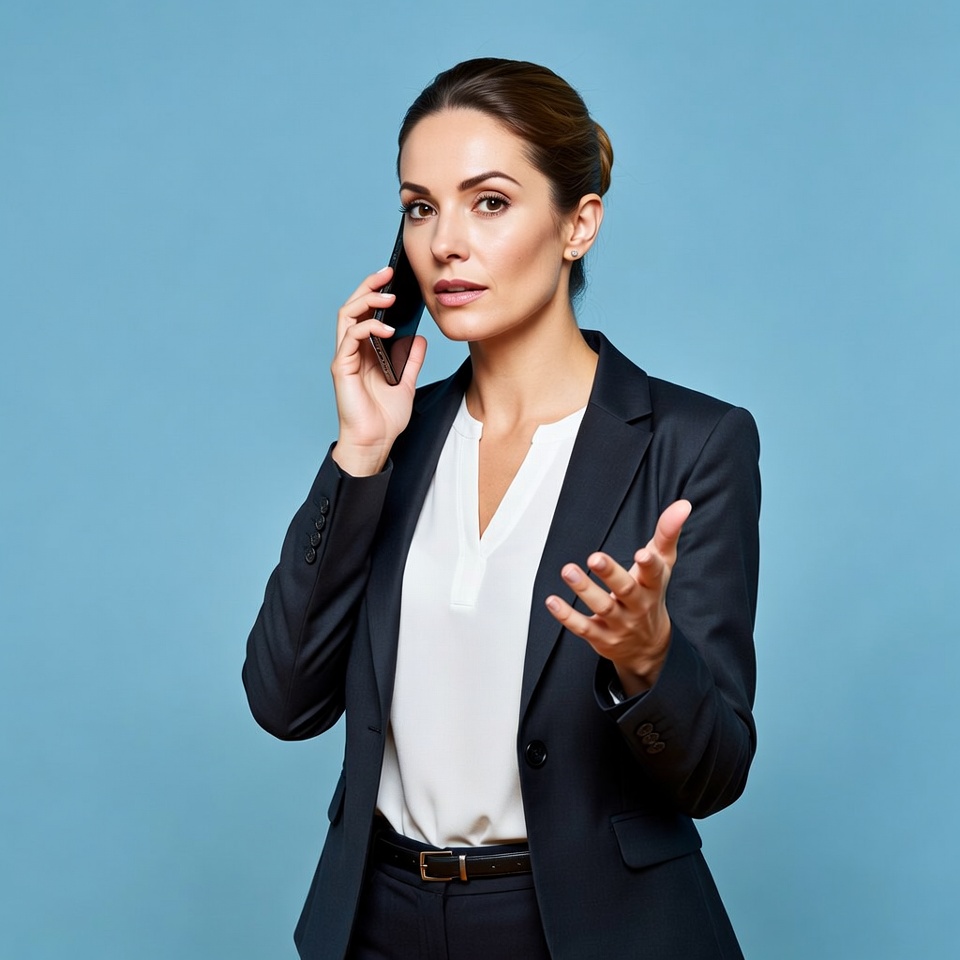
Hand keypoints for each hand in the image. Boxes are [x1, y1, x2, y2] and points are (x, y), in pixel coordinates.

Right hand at [330, 266, 426, 475]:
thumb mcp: (407, 382)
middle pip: (352, 307)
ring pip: (347, 316)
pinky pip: (351, 337)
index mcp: (365, 351)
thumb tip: (419, 338)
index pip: (365, 313)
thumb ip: (411, 359)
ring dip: (367, 301)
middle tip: (387, 274)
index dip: (375, 292)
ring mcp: (345, 357)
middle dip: (369, 286)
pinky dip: (369, 328)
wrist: (376, 441)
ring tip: (389, 297)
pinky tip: (388, 329)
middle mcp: (351, 350)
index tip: (393, 278)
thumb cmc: (385, 417)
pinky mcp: (342, 367)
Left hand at [545, 500, 691, 695]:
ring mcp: (620, 623)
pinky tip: (552, 601)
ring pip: (603, 607)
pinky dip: (566, 616)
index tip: (642, 553)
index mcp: (653, 585)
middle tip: (595, 557)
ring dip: (585, 590)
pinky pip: (583, 627)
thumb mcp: (663, 565)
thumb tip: (682, 505)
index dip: (649, 564)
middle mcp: (638, 605)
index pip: (654, 573)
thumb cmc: (651, 594)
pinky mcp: (602, 637)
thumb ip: (667, 533)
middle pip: (626, 590)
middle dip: (611, 574)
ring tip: (568, 571)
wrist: (649, 646)